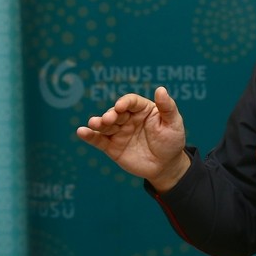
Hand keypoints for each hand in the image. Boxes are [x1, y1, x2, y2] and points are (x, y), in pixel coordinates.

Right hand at [76, 87, 190, 190]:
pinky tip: (82, 132)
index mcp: (142, 109)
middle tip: (109, 119)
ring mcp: (119, 132)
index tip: (121, 106)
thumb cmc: (172, 141)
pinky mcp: (112, 146)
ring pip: (105, 125)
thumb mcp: (174, 123)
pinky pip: (99, 140)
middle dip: (110, 114)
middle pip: (115, 112)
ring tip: (94, 123)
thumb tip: (161, 89)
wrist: (166, 166)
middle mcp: (128, 118)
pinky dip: (89, 135)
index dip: (125, 102)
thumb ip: (167, 107)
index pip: (131, 102)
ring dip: (98, 123)